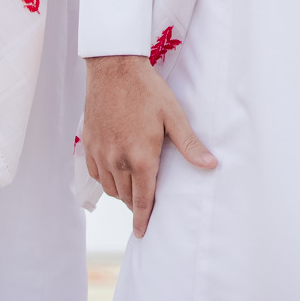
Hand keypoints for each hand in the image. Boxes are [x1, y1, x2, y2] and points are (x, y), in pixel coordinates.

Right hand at [82, 55, 215, 236]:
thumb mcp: (173, 116)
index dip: (143, 218)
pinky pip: (97, 175)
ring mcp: (100, 153)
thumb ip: (189, 145)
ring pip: (111, 188)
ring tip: (134, 190)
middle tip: (146, 205)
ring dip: (122, 193)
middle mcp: (117, 160)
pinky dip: (107, 180)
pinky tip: (116, 174)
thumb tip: (211, 165)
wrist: (113, 68)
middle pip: (127, 195)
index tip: (142, 232)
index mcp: (141, 157)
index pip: (143, 199)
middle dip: (137, 203)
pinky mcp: (89, 144)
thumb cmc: (147, 89)